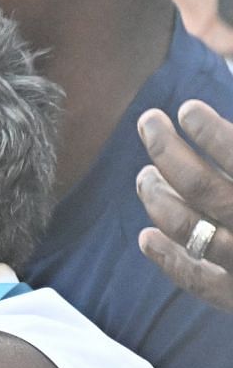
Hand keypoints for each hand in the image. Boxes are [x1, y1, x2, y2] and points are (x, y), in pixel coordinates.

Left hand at [136, 101, 232, 308]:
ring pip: (186, 228)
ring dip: (156, 196)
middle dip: (166, 149)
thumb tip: (222, 88)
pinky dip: (166, 257)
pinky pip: (195, 279)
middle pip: (201, 187)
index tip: (187, 109)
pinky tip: (146, 236)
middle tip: (148, 122)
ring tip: (145, 174)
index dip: (209, 130)